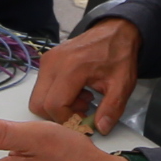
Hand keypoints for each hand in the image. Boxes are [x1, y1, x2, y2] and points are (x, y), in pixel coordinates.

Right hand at [29, 17, 143, 134]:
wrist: (115, 32)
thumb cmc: (118, 56)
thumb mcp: (122, 84)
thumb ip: (112, 109)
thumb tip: (101, 128)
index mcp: (72, 67)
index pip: (54, 105)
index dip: (67, 120)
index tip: (85, 121)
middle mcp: (53, 62)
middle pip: (38, 104)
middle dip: (59, 115)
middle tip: (82, 110)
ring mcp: (47, 60)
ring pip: (38, 98)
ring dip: (57, 106)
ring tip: (82, 99)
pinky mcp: (46, 60)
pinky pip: (41, 88)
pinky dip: (55, 96)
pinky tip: (76, 91)